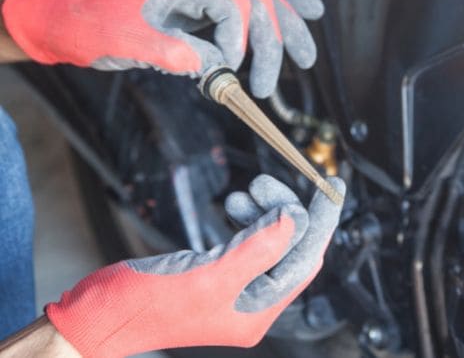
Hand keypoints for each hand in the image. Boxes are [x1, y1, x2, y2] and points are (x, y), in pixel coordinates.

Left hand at [1, 0, 323, 96]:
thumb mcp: (124, 39)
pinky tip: (309, 8)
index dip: (241, 40)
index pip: (232, 3)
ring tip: (309, 51)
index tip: (236, 73)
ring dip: (290, 19)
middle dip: (277, 36)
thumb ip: (172, 51)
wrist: (58, 12)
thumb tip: (217, 67)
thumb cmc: (85, 22)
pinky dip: (280, 1)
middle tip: (286, 74)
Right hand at [46, 175, 344, 357]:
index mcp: (258, 311)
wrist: (95, 316)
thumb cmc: (144, 304)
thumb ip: (258, 249)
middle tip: (265, 183)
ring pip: (266, 241)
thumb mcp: (210, 275)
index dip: (320, 221)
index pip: (305, 259)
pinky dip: (244, 220)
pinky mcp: (213, 275)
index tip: (331, 186)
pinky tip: (234, 204)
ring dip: (263, 212)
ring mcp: (233, 290)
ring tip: (247, 192)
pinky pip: (244, 242)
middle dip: (284, 211)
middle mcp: (251, 303)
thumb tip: (296, 221)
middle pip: (288, 248)